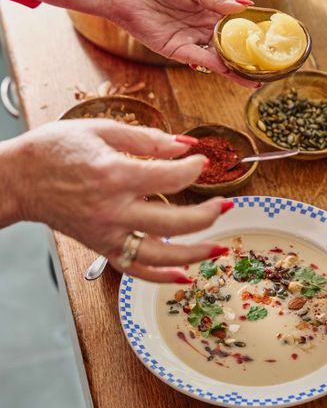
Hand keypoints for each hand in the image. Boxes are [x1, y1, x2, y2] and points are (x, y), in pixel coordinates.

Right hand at [0, 120, 232, 281]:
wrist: (19, 179)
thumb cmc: (54, 150)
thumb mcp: (101, 130)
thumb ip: (146, 139)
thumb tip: (184, 145)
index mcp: (115, 175)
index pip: (170, 178)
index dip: (194, 169)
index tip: (202, 161)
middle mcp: (113, 210)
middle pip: (174, 222)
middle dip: (207, 215)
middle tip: (226, 204)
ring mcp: (108, 233)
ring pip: (159, 255)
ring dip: (194, 254)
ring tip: (219, 248)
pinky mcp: (101, 246)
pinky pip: (135, 269)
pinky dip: (161, 277)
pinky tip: (184, 276)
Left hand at [113, 0, 257, 85]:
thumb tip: (244, 5)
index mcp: (205, 8)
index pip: (233, 24)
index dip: (249, 33)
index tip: (267, 40)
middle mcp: (198, 27)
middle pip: (227, 46)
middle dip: (246, 57)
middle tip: (267, 66)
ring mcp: (187, 39)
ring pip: (216, 57)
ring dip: (235, 68)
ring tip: (255, 77)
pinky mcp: (173, 49)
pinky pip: (198, 58)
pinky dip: (215, 65)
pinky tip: (231, 70)